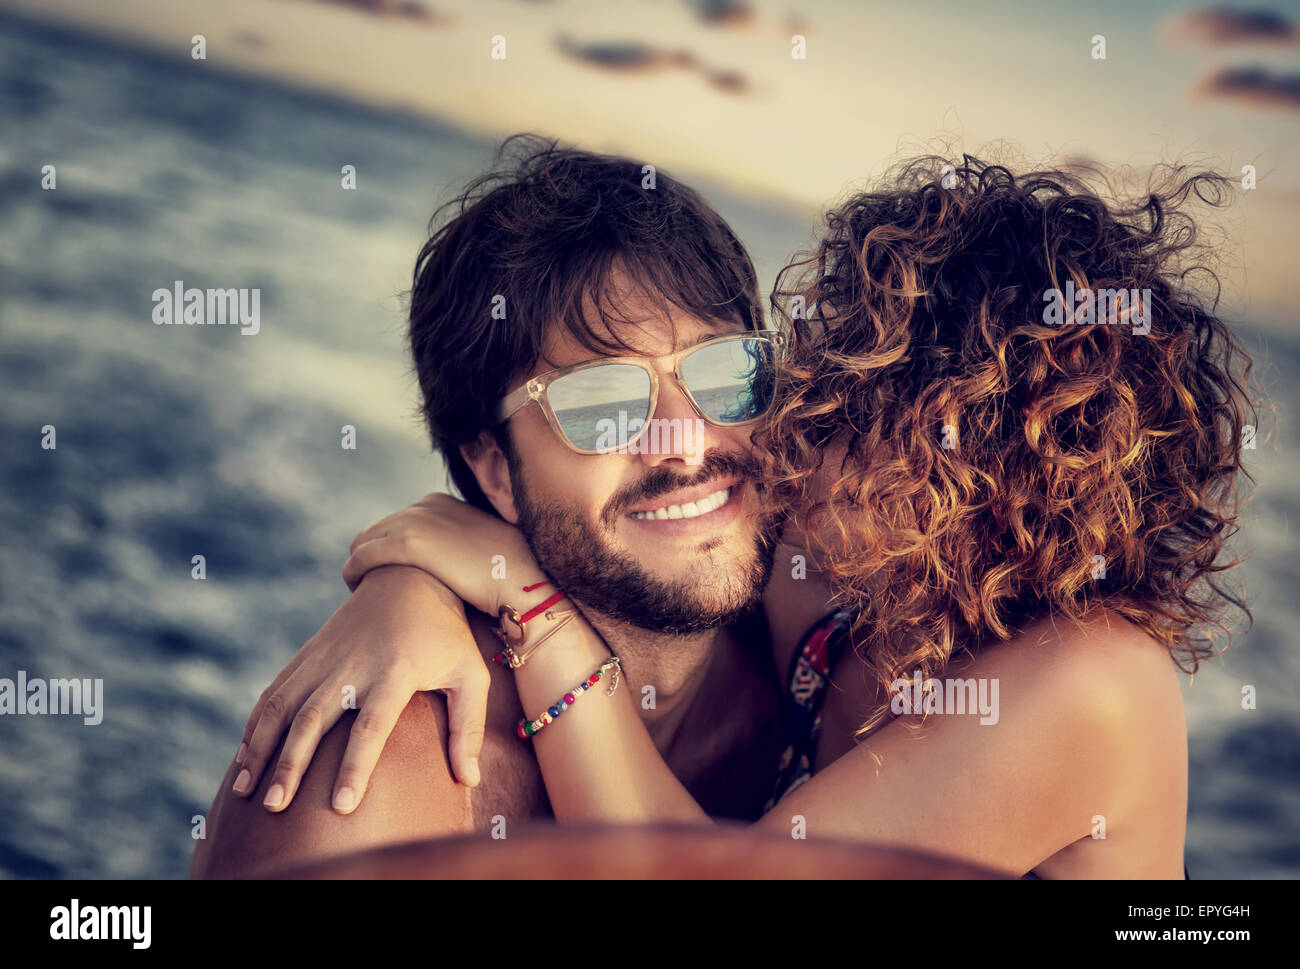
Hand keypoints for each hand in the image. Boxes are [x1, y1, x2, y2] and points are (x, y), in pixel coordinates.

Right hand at [234, 565, 489, 813]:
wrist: (408, 573)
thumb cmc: (446, 634)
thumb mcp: (471, 672)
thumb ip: (468, 726)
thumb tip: (468, 781)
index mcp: (396, 671)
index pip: (372, 726)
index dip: (355, 766)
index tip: (341, 806)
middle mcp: (352, 665)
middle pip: (313, 719)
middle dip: (290, 765)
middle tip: (275, 808)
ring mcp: (324, 658)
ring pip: (283, 705)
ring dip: (261, 748)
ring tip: (243, 792)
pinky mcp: (308, 654)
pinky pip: (275, 692)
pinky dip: (256, 724)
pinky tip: (245, 757)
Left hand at [343, 492, 541, 614]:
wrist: (524, 578)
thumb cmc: (509, 573)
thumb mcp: (480, 548)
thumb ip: (457, 546)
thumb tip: (451, 565)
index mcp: (440, 502)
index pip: (397, 521)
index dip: (387, 547)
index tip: (387, 570)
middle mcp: (424, 505)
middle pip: (377, 529)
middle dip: (369, 556)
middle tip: (368, 584)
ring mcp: (415, 521)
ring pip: (364, 542)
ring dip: (358, 565)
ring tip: (362, 590)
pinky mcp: (407, 544)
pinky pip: (362, 557)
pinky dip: (353, 573)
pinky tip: (357, 590)